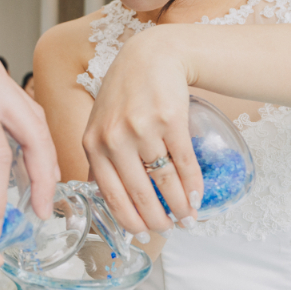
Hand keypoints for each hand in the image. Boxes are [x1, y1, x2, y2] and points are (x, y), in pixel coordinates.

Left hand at [82, 26, 202, 235]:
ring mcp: (143, 128)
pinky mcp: (170, 120)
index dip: (130, 220)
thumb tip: (104, 198)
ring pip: (164, 180)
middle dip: (157, 219)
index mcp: (93, 144)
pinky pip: (183, 162)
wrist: (151, 56)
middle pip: (139, 193)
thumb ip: (100, 159)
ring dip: (179, 205)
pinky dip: (192, 184)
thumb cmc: (124, 93)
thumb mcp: (100, 124)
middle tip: (169, 230)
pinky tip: (197, 196)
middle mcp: (115, 138)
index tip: (144, 234)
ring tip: (188, 218)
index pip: (111, 194)